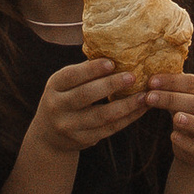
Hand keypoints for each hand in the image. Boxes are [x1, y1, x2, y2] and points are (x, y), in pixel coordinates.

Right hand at [27, 57, 149, 154]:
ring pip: (101, 116)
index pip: (72, 76)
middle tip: (133, 76)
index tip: (112, 62)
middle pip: (86, 95)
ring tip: (143, 96)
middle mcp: (57, 107)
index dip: (91, 69)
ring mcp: (69, 126)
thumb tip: (117, 53)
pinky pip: (108, 129)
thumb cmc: (65, 98)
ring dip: (126, 106)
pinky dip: (127, 119)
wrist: (49, 135)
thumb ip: (85, 73)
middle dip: (111, 85)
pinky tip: (140, 109)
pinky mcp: (82, 140)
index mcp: (54, 86)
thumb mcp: (65, 84)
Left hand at [149, 69, 193, 175]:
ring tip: (175, 117)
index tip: (150, 81)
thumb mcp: (179, 98)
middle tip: (149, 97)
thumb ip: (169, 87)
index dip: (171, 81)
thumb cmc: (184, 113)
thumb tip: (145, 70)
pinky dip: (187, 142)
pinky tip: (173, 137)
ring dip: (191, 121)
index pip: (191, 82)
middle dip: (172, 99)